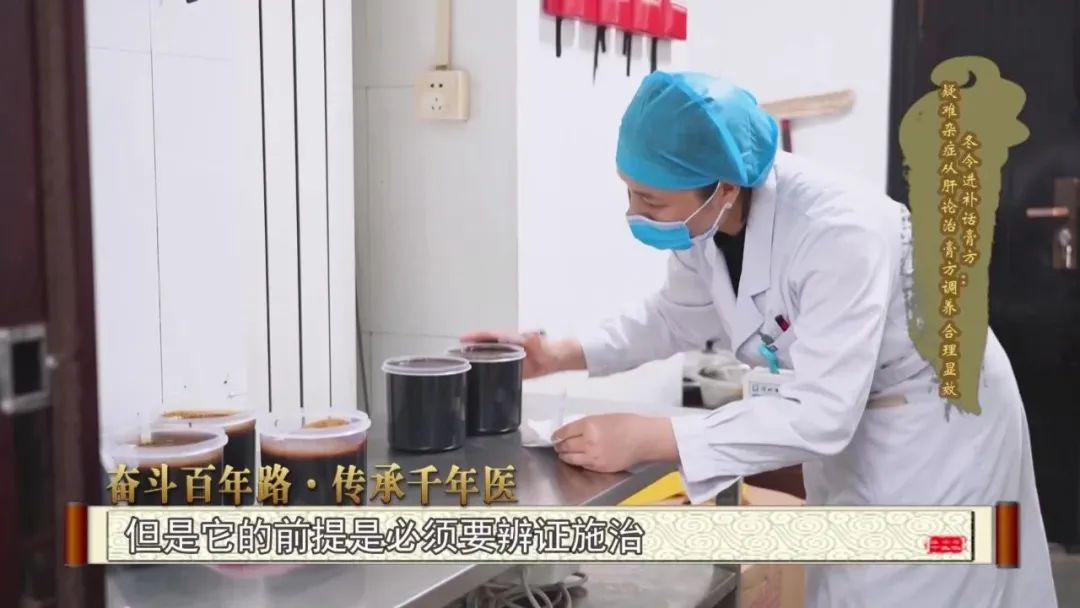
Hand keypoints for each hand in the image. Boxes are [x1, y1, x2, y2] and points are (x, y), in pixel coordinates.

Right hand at [459, 330, 584, 378]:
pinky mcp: (516, 367)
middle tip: (455, 353)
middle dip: (471, 347)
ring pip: (492, 355)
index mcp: (515, 340)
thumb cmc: (554, 352)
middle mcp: (511, 347)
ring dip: (478, 357)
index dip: (477, 336)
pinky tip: (480, 376)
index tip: (463, 338)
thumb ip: (536, 343)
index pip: (492, 336)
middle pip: (487, 344)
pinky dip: (489, 370)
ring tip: (462, 364)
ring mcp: (512, 356)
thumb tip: (529, 337)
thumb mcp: (545, 348)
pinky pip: (499, 367)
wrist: (563, 359)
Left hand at [552, 414, 676, 472]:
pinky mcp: (600, 467)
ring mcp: (594, 457)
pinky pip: (583, 465)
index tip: (554, 436)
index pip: (565, 432)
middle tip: (557, 445)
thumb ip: (586, 425)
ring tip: (563, 453)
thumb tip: (572, 432)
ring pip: (571, 458)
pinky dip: (577, 462)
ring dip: (564, 455)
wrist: (644, 439)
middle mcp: (588, 442)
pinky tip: (578, 459)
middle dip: (559, 445)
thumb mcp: (603, 417)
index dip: (557, 434)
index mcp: (589, 426)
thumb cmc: (627, 423)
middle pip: (565, 446)